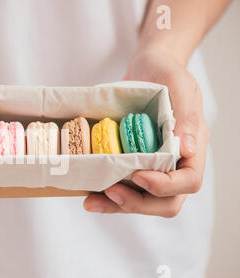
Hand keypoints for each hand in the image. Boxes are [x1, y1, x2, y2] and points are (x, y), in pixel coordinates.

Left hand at [84, 48, 209, 217]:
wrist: (147, 68)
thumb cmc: (168, 74)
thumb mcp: (180, 87)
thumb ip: (186, 118)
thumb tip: (186, 149)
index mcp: (192, 149)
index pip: (188, 181)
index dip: (164, 186)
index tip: (138, 175)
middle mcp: (174, 164)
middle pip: (165, 202)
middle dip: (137, 203)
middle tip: (111, 192)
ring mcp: (153, 167)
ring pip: (142, 200)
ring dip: (116, 205)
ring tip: (90, 202)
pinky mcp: (132, 165)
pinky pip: (124, 188)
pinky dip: (106, 195)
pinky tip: (88, 194)